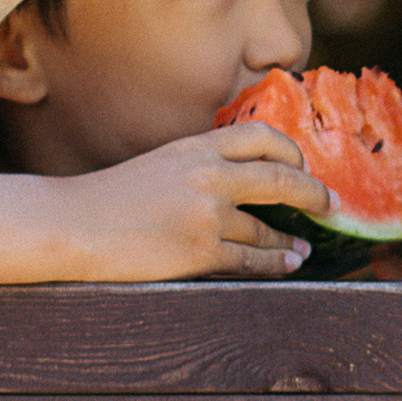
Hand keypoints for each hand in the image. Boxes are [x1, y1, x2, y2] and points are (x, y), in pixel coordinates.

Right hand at [61, 121, 316, 280]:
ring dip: (290, 241)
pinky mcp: (199, 250)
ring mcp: (206, 214)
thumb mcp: (159, 164)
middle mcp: (209, 175)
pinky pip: (250, 260)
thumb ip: (198, 167)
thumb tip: (240, 180)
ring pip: (267, 229)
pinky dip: (274, 263)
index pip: (261, 137)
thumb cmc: (108, 198)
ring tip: (302, 248)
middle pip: (283, 180)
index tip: (303, 165)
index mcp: (196, 147)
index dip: (290, 151)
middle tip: (330, 203)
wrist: (71, 224)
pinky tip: (288, 263)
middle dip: (314, 194)